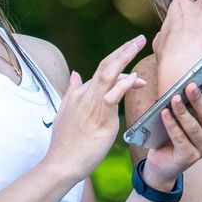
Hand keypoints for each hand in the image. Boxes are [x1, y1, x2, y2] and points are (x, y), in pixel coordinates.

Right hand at [44, 35, 147, 183]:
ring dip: (125, 57)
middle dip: (123, 50)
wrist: (61, 163)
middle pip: (105, 65)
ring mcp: (92, 105)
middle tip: (139, 39)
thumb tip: (76, 75)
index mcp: (79, 94)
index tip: (135, 66)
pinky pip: (112, 96)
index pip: (101, 71)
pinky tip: (136, 78)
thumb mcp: (65, 113)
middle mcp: (85, 95)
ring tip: (139, 44)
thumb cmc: (65, 143)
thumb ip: (72, 93)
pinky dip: (124, 84)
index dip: (119, 63)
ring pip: (109, 74)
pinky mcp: (100, 118)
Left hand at [141, 69, 201, 186]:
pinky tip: (164, 114)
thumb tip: (186, 79)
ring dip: (183, 112)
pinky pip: (181, 139)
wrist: (163, 161)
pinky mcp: (190, 157)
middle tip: (190, 84)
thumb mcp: (183, 113)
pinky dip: (172, 125)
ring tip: (174, 99)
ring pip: (194, 127)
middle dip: (199, 98)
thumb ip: (188, 99)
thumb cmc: (174, 131)